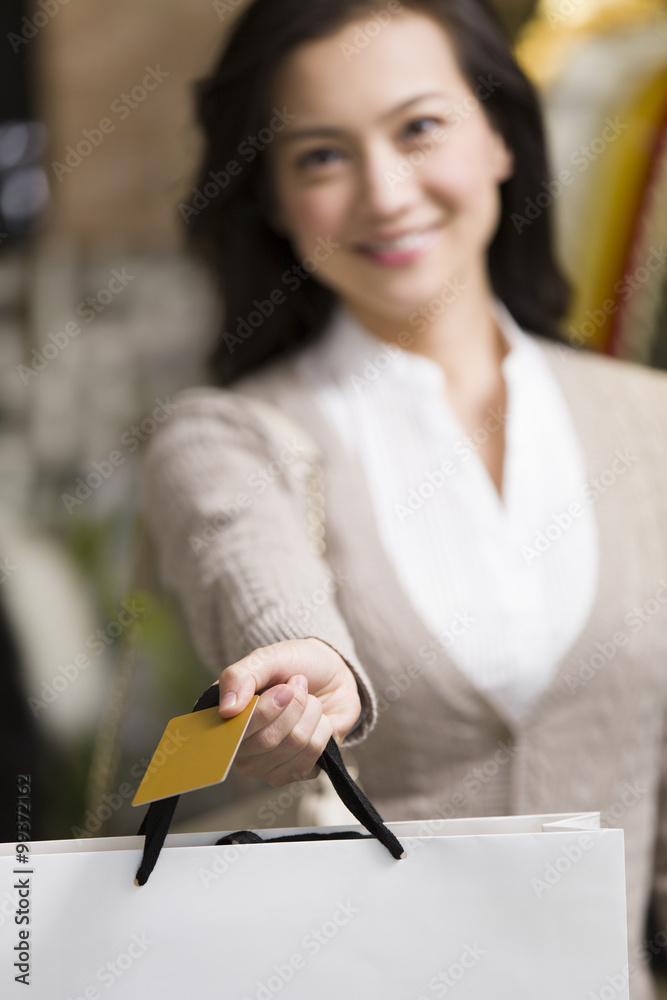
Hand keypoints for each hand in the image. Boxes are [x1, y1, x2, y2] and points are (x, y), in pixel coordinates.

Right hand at [218, 637, 361, 786]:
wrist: (334, 675)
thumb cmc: (296, 665)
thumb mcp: (268, 658)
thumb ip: (240, 677)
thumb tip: (226, 710)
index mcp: (227, 717)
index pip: (236, 730)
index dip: (265, 711)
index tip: (285, 688)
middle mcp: (241, 747)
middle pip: (267, 740)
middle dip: (293, 706)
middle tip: (299, 686)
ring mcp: (266, 764)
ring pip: (293, 746)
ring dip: (311, 714)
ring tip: (310, 701)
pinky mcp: (294, 773)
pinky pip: (311, 758)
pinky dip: (322, 730)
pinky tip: (317, 721)